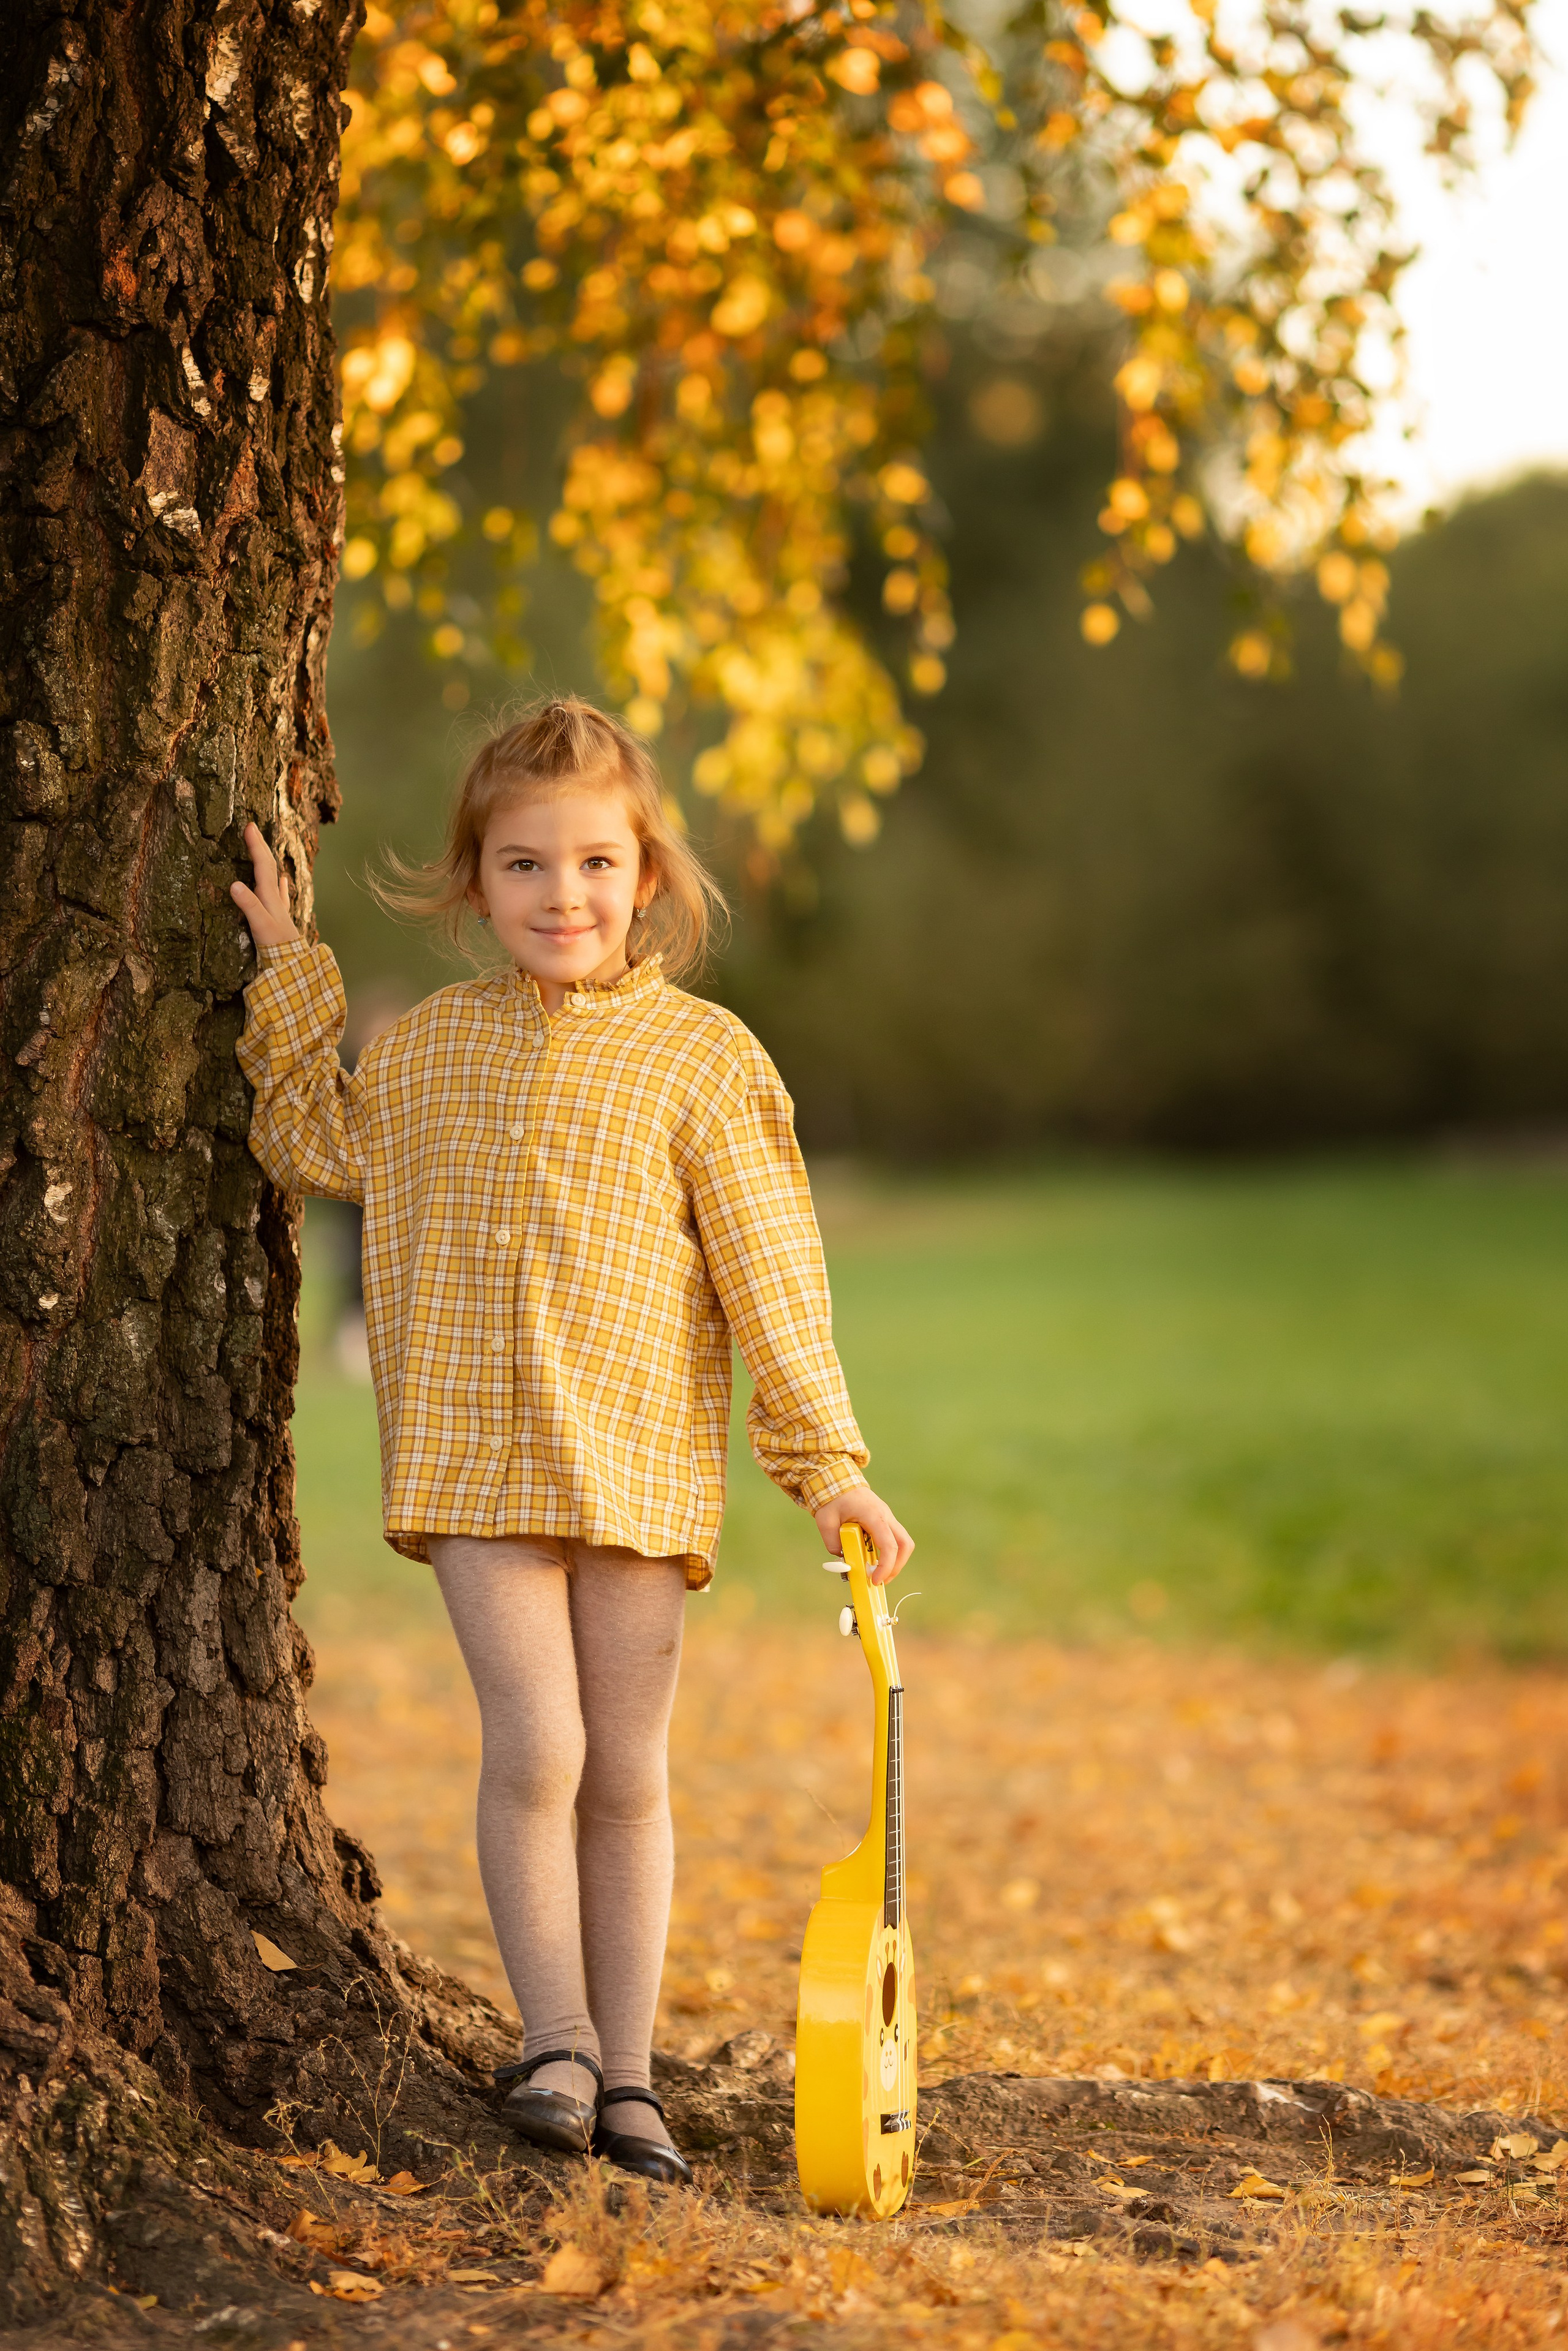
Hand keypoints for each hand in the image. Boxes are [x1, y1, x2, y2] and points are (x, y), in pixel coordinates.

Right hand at [230, 822, 299, 949]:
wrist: (293, 963)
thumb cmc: (275, 945)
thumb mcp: (259, 925)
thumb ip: (248, 905)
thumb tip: (234, 884)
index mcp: (269, 896)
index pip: (263, 865)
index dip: (255, 845)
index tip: (249, 826)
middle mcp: (275, 897)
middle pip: (269, 866)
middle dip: (260, 846)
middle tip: (251, 828)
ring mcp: (278, 906)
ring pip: (273, 877)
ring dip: (267, 861)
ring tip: (263, 847)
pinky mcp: (279, 916)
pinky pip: (279, 893)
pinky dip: (278, 883)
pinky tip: (283, 879)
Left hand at [814, 1485, 913, 1585]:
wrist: (837, 1478)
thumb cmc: (831, 1498)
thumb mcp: (825, 1521)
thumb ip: (833, 1543)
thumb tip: (844, 1561)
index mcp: (873, 1515)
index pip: (889, 1544)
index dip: (885, 1566)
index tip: (875, 1580)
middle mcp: (885, 1515)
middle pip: (905, 1544)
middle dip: (896, 1566)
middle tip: (880, 1580)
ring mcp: (887, 1517)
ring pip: (903, 1542)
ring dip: (894, 1561)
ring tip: (877, 1573)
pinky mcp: (884, 1520)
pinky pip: (893, 1539)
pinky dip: (888, 1553)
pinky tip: (873, 1560)